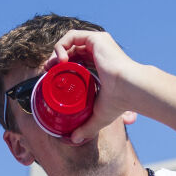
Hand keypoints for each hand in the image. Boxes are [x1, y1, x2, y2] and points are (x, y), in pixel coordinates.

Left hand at [48, 29, 144, 144]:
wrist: (129, 88)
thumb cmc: (119, 101)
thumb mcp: (99, 115)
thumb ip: (86, 126)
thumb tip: (74, 140)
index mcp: (99, 64)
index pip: (75, 61)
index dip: (60, 67)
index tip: (51, 77)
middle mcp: (98, 51)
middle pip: (70, 50)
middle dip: (55, 59)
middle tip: (47, 71)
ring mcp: (97, 43)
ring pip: (69, 42)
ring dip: (56, 52)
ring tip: (52, 67)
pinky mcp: (95, 38)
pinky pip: (72, 36)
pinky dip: (61, 45)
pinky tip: (60, 60)